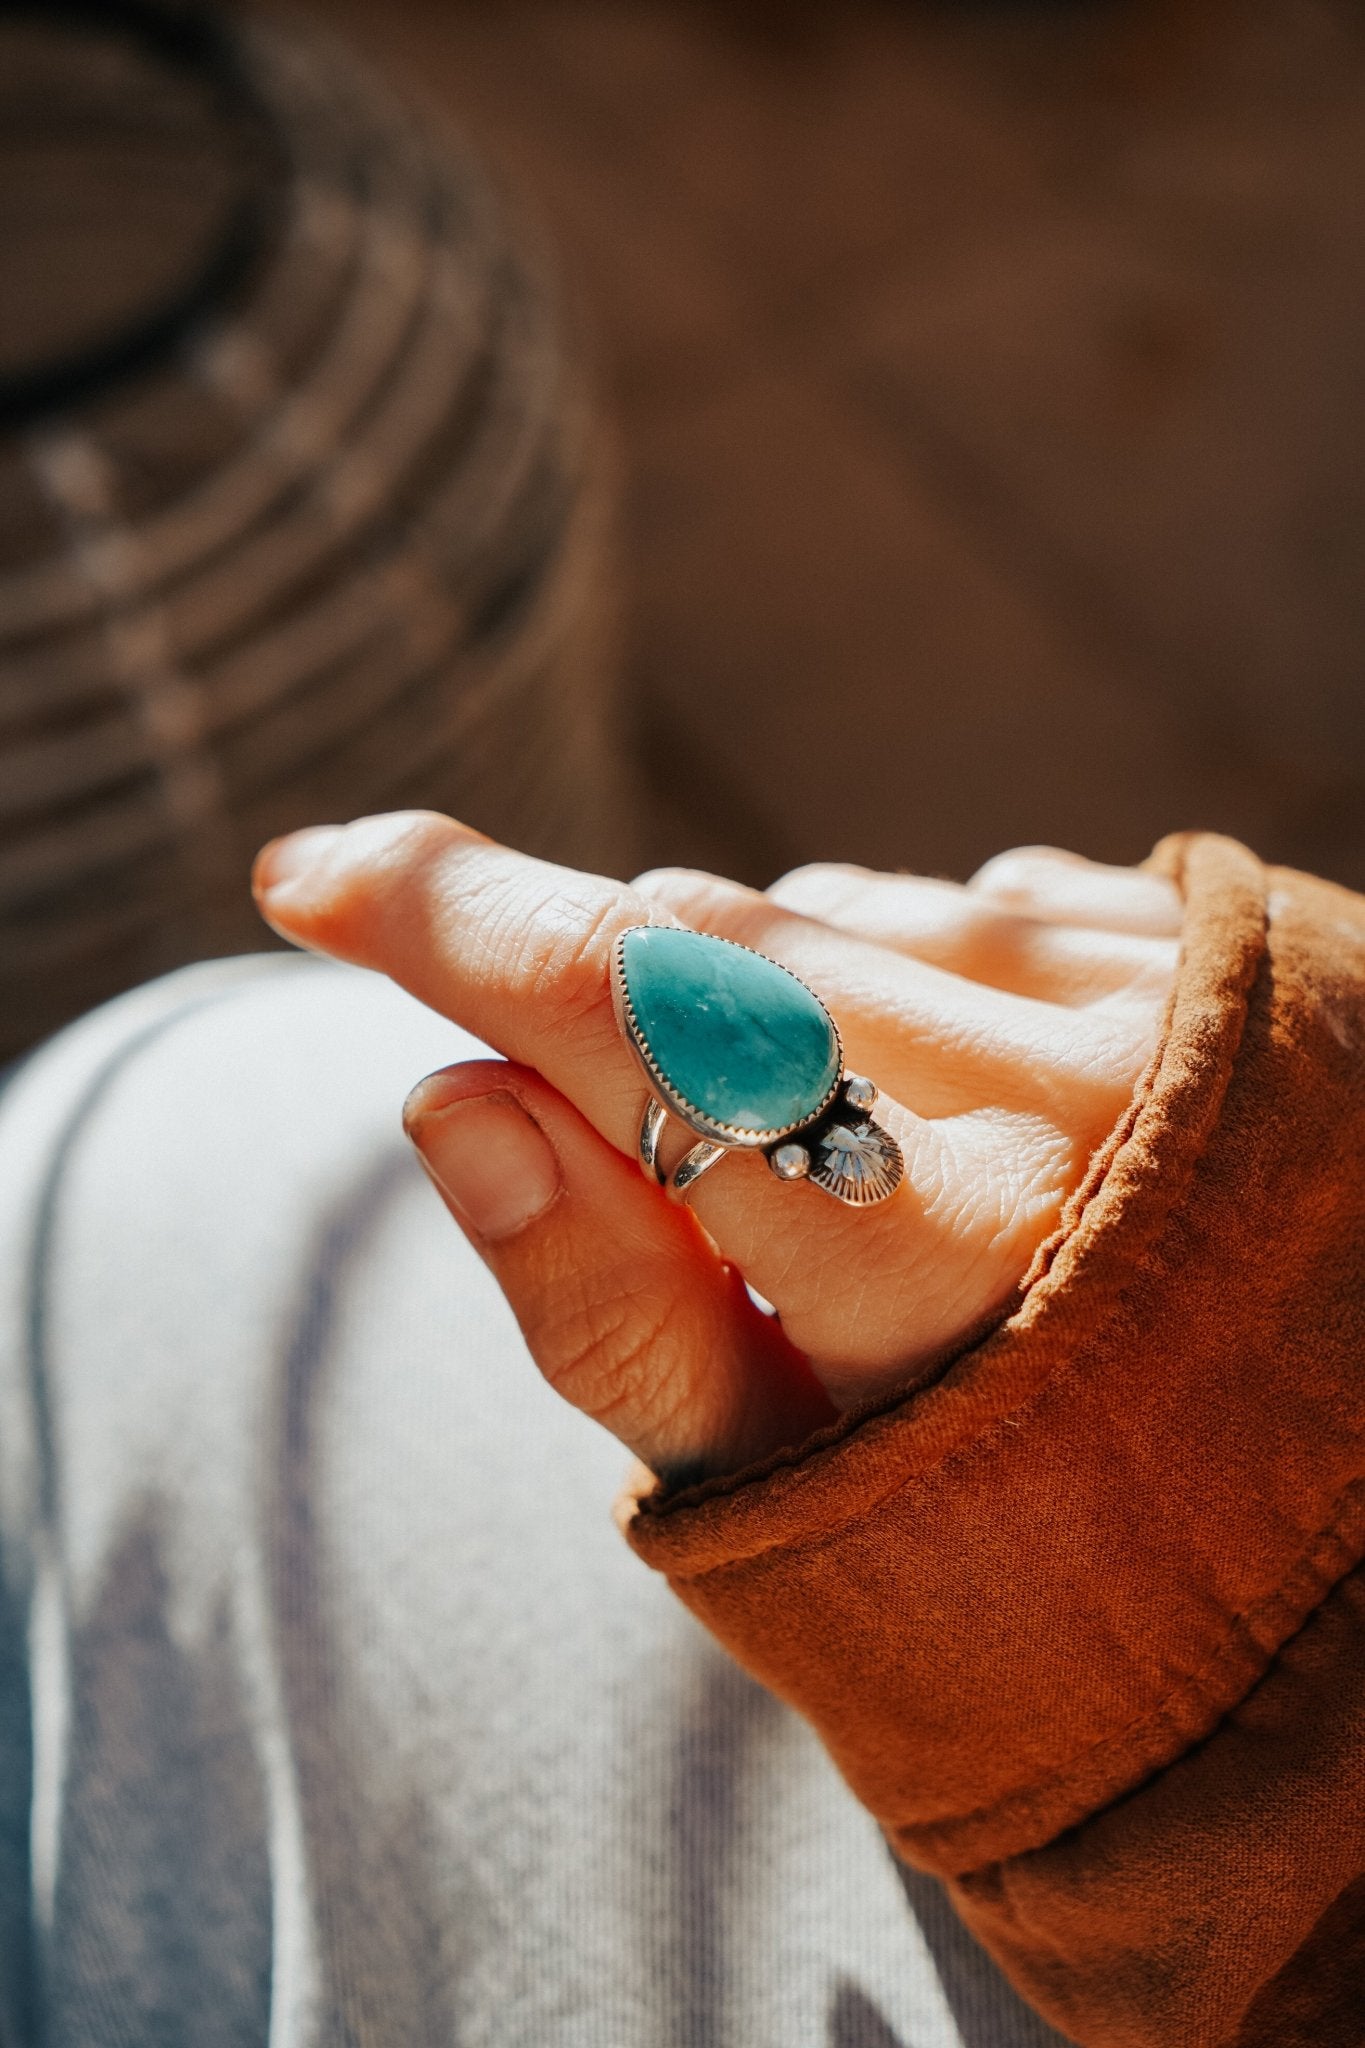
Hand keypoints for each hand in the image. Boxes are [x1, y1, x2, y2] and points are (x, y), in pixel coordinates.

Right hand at [253, 815, 1178, 1482]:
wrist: (1328, 1519)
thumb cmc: (1018, 1548)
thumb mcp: (783, 1494)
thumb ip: (604, 1308)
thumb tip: (445, 1096)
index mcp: (944, 1237)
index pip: (630, 1008)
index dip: (447, 920)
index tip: (313, 875)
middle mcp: (1064, 1070)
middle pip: (709, 937)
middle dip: (593, 983)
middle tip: (602, 1118)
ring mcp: (1153, 983)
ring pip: (828, 912)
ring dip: (763, 1000)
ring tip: (846, 1172)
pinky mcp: (1202, 936)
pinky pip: (959, 900)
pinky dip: (897, 976)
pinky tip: (963, 1108)